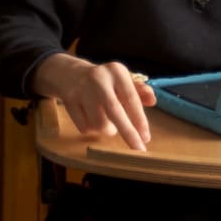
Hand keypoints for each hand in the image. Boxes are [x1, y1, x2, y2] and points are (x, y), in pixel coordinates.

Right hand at [32, 53, 156, 150]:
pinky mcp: (69, 100)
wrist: (68, 73)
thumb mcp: (122, 81)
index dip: (139, 119)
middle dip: (128, 133)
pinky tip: (89, 117)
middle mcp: (98, 78)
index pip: (131, 98)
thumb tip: (152, 100)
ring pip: (99, 123)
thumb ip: (139, 91)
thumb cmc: (104, 81)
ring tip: (106, 120)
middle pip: (114, 111)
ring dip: (107, 129)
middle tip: (139, 149)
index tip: (146, 137)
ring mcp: (82, 89)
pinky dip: (90, 128)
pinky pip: (84, 127)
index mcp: (116, 71)